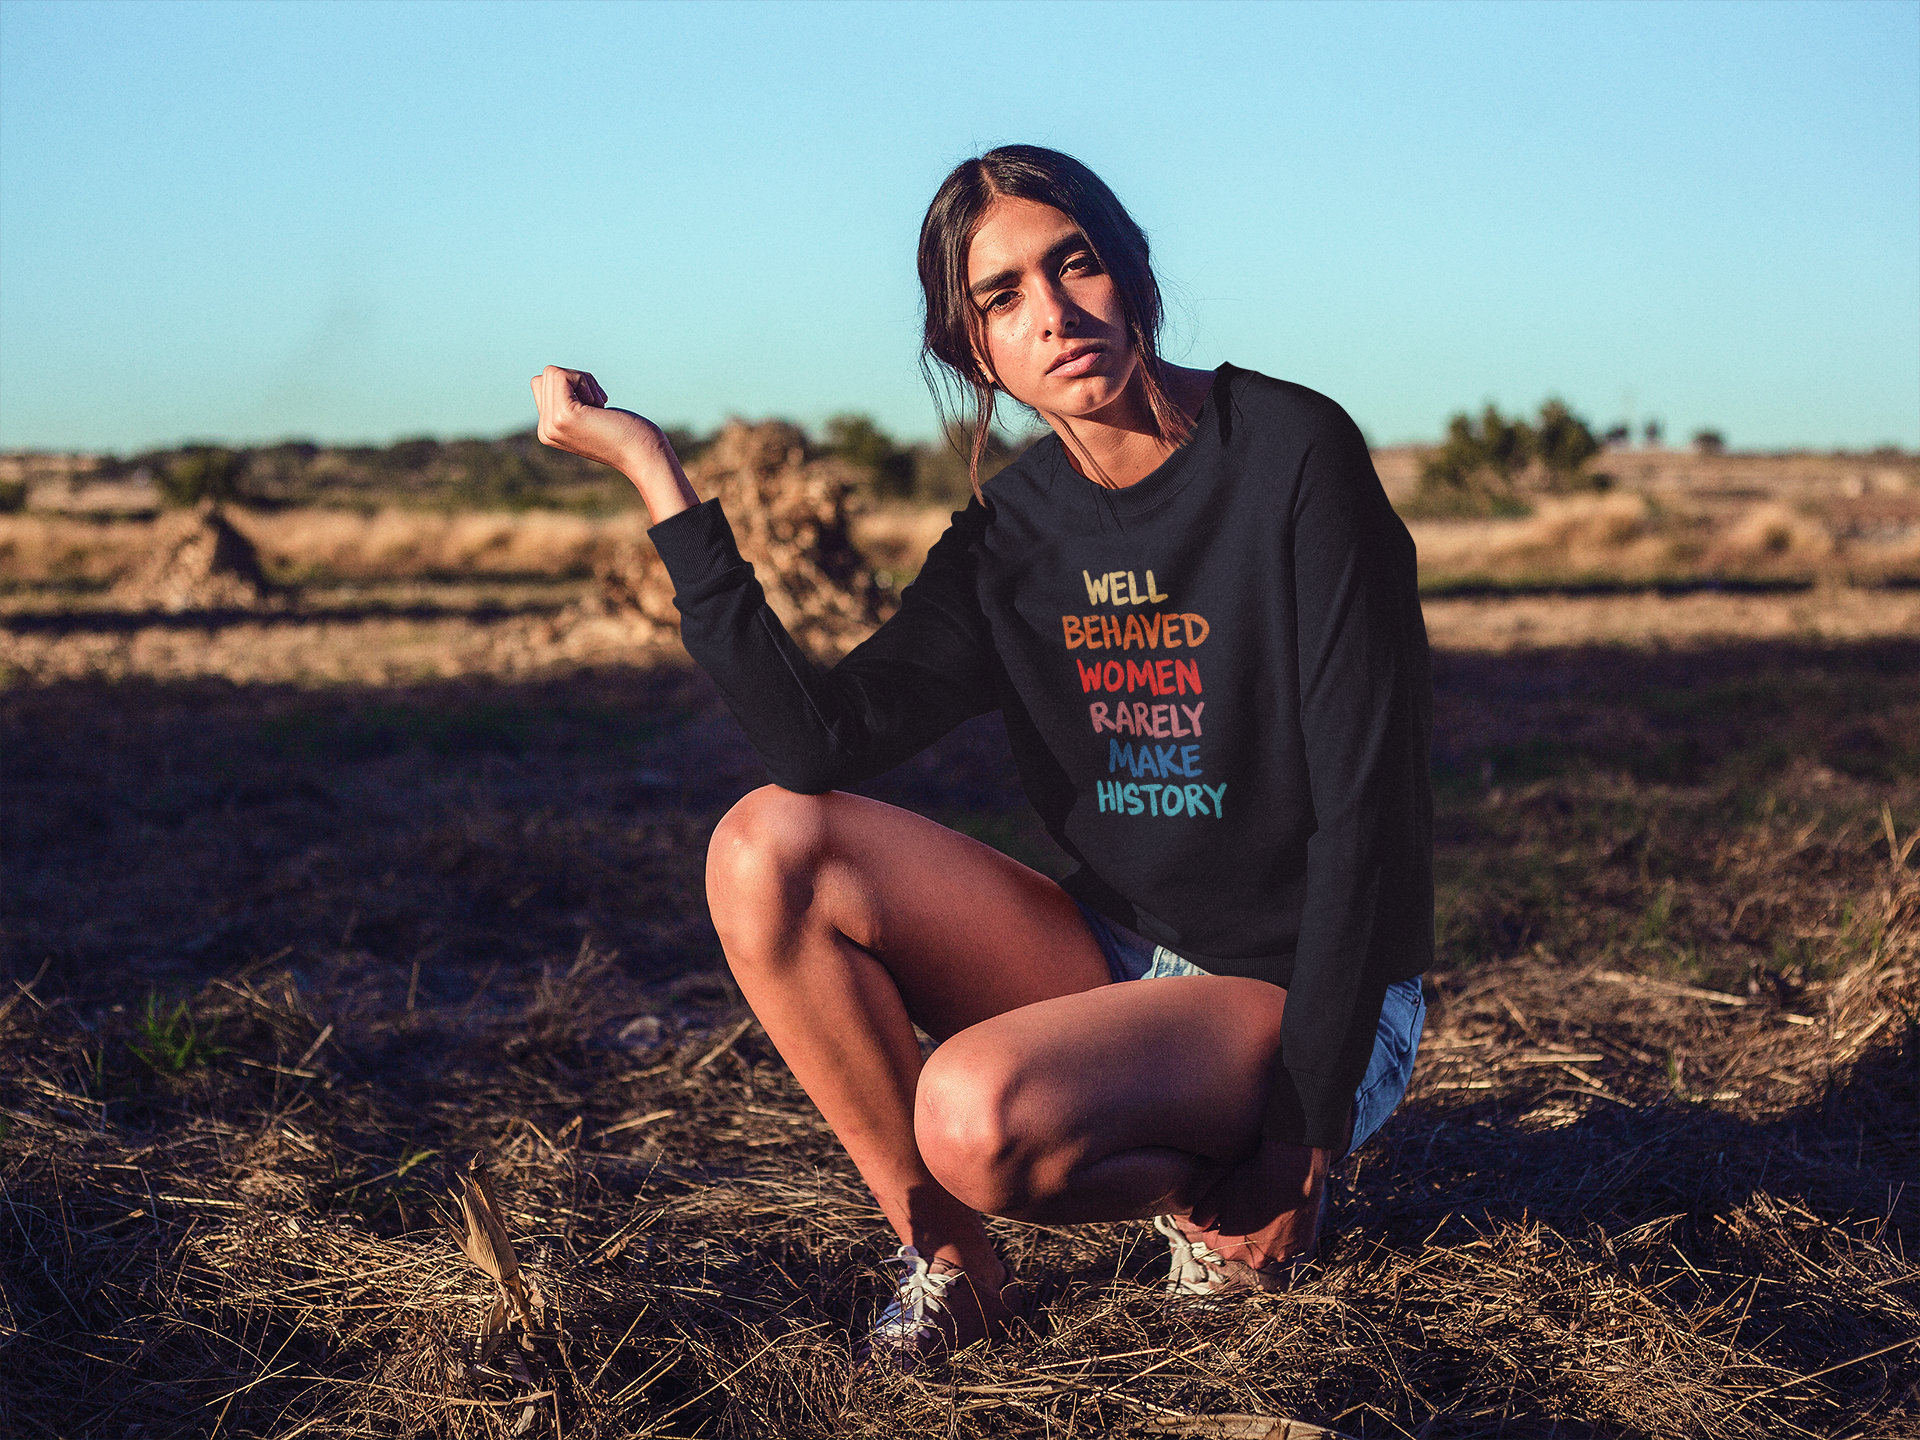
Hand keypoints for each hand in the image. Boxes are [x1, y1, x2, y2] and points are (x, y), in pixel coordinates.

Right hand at [529, 365, 697, 522]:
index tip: (594, 408)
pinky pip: (562, 375)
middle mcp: (545, 430)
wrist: (643, 455)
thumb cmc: (627, 433)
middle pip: (545, 376)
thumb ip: (567, 401)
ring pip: (553, 373)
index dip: (572, 386)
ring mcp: (552, 424)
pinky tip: (599, 407)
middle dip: (578, 382)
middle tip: (599, 408)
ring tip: (600, 409)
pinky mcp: (564, 415)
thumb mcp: (589, 414)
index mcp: (548, 431)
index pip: (541, 385)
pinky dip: (585, 381)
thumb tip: (550, 375)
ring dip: (585, 382)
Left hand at [1176, 1137, 1328, 1272]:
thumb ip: (1201, 1214)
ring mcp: (1282, 1254)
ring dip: (1264, 1234)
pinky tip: (1284, 1210)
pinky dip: (1285, 1231)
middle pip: (1241, 1246)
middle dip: (1240, 1231)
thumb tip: (1196, 1226)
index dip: (1215, 1222)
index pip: (1213, 1240)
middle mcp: (1257, 1260)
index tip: (1224, 1206)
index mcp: (1231, 1250)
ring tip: (1267, 1207)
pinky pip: (1288, 1241)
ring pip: (1266, 1246)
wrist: (1291, 1173)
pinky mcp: (1301, 1245)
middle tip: (1247, 1205)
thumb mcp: (1217, 1194)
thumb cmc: (1251, 1182)